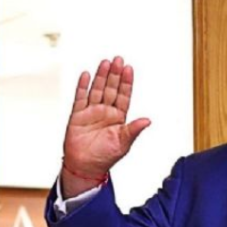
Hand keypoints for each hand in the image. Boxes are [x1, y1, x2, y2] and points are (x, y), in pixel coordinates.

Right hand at [61, 56, 150, 197]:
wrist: (85, 167)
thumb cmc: (105, 157)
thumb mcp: (123, 143)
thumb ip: (134, 129)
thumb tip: (148, 120)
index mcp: (119, 118)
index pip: (124, 95)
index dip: (126, 82)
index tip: (128, 69)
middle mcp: (106, 112)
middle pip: (111, 88)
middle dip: (114, 74)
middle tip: (118, 59)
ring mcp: (91, 112)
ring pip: (97, 90)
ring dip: (100, 76)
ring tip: (105, 63)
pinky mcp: (78, 115)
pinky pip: (80, 98)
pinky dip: (83, 86)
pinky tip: (86, 75)